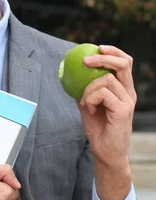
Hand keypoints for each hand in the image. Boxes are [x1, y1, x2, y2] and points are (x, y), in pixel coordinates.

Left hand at [78, 45, 134, 199]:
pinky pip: (103, 94)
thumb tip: (69, 73)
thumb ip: (84, 89)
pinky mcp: (124, 110)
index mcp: (123, 89)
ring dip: (88, 89)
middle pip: (123, 64)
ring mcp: (128, 101)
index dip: (113, 51)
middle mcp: (129, 93)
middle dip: (103, 58)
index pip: (125, 63)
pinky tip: (89, 109)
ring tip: (85, 103)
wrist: (105, 151)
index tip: (98, 47)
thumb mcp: (88, 104)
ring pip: (106, 80)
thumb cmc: (98, 128)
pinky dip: (90, 99)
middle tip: (85, 61)